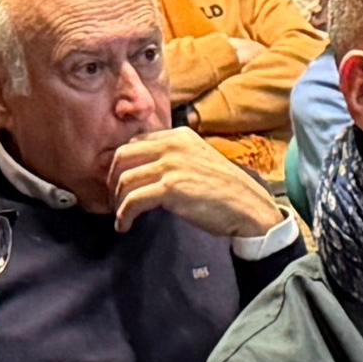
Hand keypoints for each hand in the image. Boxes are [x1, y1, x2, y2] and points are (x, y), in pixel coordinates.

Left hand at [107, 128, 284, 239]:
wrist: (250, 209)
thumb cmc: (228, 190)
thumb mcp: (200, 161)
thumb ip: (174, 158)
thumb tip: (143, 169)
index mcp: (180, 136)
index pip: (135, 143)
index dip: (121, 163)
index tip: (118, 180)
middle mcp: (173, 145)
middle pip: (122, 157)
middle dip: (112, 180)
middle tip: (114, 197)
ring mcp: (171, 166)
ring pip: (124, 180)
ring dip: (117, 201)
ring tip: (121, 214)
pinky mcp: (170, 189)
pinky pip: (133, 201)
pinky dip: (124, 215)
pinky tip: (124, 225)